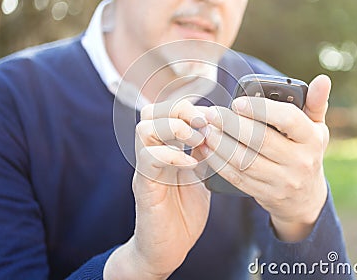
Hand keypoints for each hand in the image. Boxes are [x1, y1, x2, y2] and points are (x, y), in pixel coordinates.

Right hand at [104, 100, 210, 279]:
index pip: (166, 111)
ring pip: (144, 129)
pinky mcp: (144, 185)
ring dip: (174, 128)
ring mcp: (146, 168)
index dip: (189, 107)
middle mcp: (152, 153)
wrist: (167, 248)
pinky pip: (149, 158)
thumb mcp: (201, 177)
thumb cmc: (184, 213)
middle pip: (150, 112)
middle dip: (178, 110)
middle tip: (201, 123)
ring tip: (195, 141)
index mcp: (166, 149)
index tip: (210, 118)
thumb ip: (204, 155)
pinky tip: (191, 165)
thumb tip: (212, 133)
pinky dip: (172, 155)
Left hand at [199, 75, 330, 241]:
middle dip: (231, 125)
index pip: (288, 119)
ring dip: (220, 144)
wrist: (305, 197)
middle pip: (260, 140)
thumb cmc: (306, 151)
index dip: (261, 110)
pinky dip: (218, 162)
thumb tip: (323, 79)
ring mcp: (283, 181)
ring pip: (245, 160)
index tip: (238, 103)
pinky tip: (207, 149)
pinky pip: (237, 177)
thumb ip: (315, 103)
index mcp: (312, 139)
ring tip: (206, 129)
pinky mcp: (265, 194)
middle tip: (212, 114)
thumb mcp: (316, 128)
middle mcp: (300, 161)